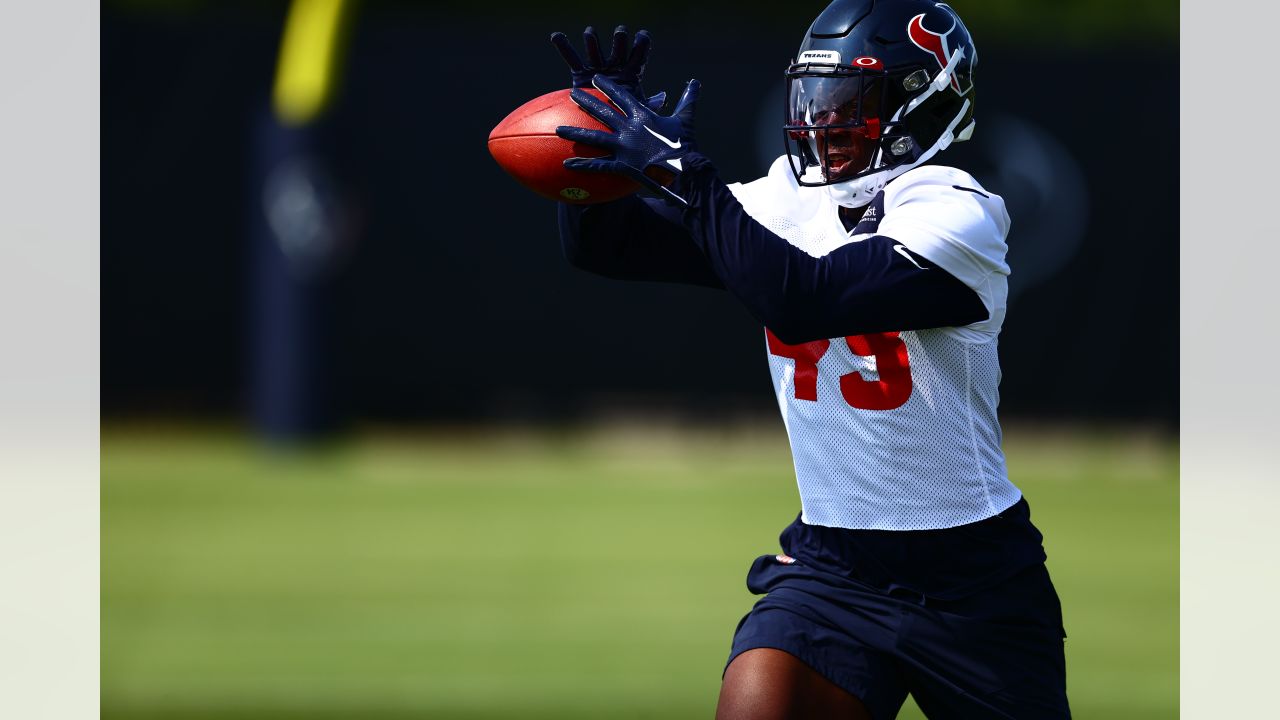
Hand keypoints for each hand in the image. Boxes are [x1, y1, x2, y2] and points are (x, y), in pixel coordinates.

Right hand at [550, 26, 666, 111]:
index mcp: (632, 73)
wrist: (604, 127)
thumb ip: (649, 105)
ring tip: (589, 33)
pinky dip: (563, 46)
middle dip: (619, 41)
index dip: (641, 46)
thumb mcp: (639, 113)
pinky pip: (571, 58)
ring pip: (595, 51)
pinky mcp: (580, 72)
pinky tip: (556, 36)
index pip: (639, 57)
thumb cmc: (627, 120)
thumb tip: (662, 98)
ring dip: (593, 41)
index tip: (642, 36)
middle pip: (618, 50)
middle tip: (620, 33)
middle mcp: (615, 66)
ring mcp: (597, 67)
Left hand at [556, 75, 700, 206]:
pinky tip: (567, 164)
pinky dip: (583, 164)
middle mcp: (629, 128)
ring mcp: (624, 147)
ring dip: (575, 132)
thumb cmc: (685, 144)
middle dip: (586, 101)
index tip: (595, 79)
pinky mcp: (623, 165)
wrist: (685, 169)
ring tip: (558, 129)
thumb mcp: (685, 119)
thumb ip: (686, 100)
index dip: (607, 87)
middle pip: (603, 112)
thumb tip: (695, 82)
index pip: (621, 96)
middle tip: (572, 93)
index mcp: (643, 115)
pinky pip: (599, 165)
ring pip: (594, 137)